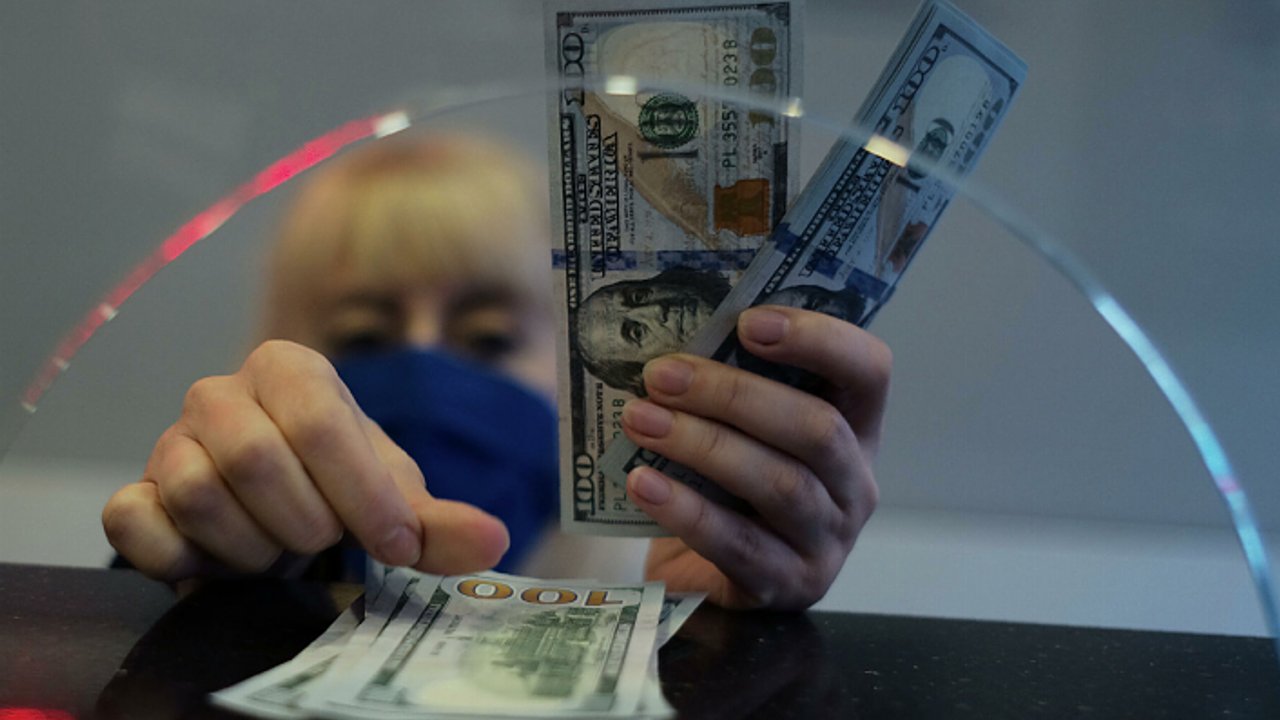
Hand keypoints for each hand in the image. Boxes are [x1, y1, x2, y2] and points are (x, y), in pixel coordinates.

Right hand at [102, 340, 508, 581]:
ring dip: (254, 546)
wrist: (275, 509)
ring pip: (199, 494)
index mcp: (290, 370)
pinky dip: (182, 558)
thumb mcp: (395, 500)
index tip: (396, 544)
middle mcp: (220, 394)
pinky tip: (219, 564)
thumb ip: (439, 523)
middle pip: (256, 458)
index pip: (320, 421)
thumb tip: (491, 540)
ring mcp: (169, 442)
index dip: (362, 492)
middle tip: (323, 542)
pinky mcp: (132, 492)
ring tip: (278, 550)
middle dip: (306, 521)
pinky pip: (134, 522)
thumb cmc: (338, 488)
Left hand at [620, 306, 889, 609]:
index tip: (748, 322)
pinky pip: (738, 543)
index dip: (819, 339)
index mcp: (857, 428)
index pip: (869, 370)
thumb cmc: (728, 487)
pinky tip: (642, 482)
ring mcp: (828, 541)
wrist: (709, 578)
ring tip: (640, 420)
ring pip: (780, 484)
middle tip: (662, 375)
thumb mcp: (744, 432)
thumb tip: (673, 337)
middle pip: (816, 428)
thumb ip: (734, 387)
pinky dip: (685, 509)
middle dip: (735, 395)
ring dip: (703, 445)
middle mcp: (856, 484)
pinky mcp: (786, 586)